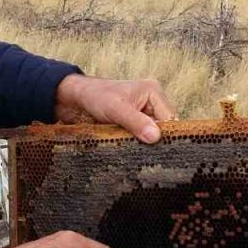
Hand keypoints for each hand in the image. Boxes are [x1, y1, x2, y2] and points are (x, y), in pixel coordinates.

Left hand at [55, 74, 176, 142]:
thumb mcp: (115, 109)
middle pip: (164, 127)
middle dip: (156, 140)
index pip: (170, 119)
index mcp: (153, 92)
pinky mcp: (136, 123)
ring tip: (140, 153)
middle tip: (148, 155)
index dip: (165, 135)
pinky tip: (134, 151)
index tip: (157, 150)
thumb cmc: (95, 96)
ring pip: (154, 134)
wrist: (77, 98)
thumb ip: (135, 122)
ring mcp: (145, 113)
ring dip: (146, 143)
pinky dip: (139, 144)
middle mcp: (153, 102)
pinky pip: (143, 136)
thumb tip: (155, 137)